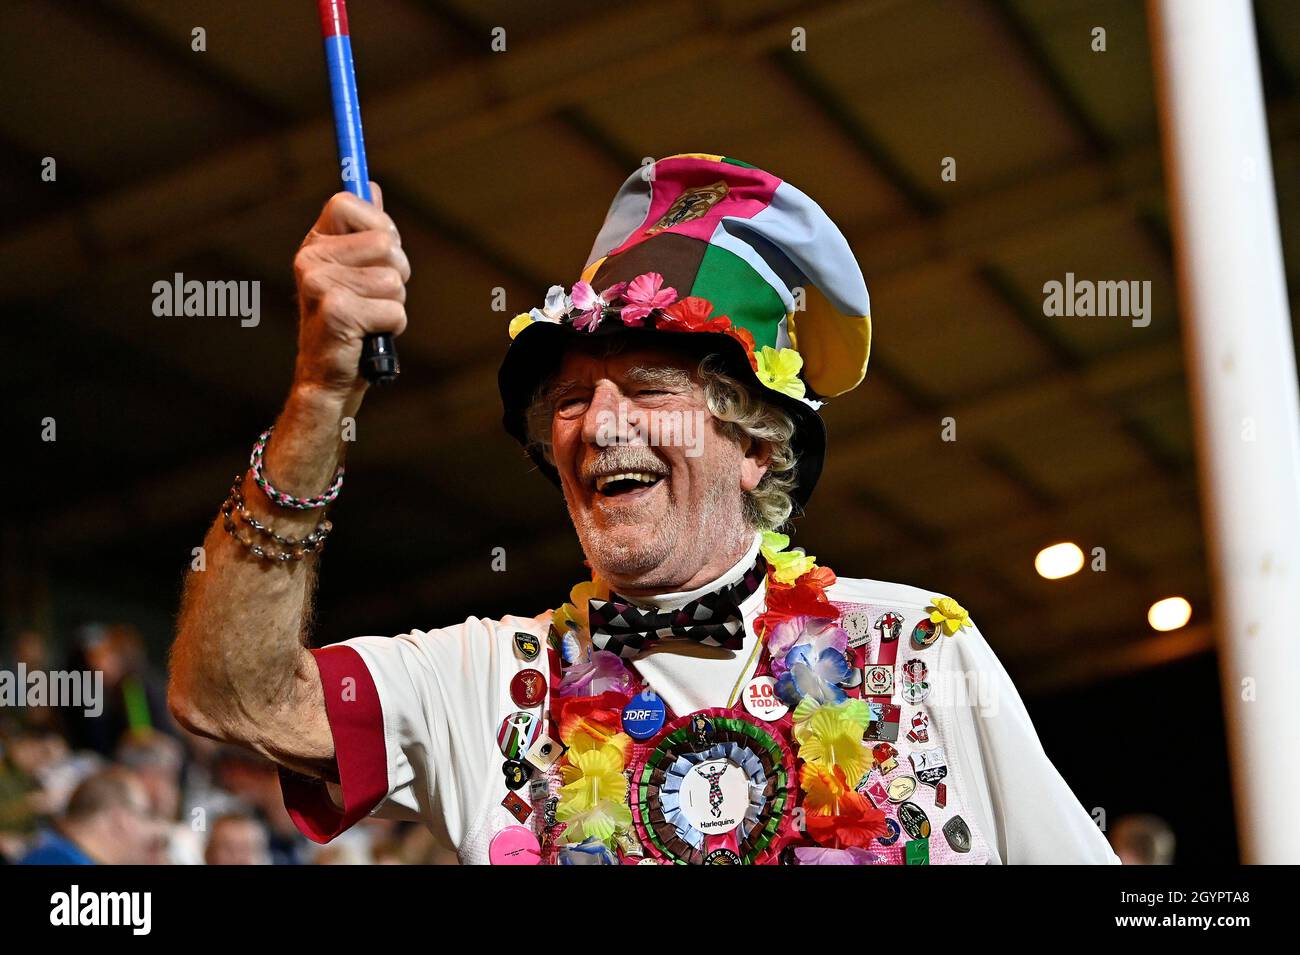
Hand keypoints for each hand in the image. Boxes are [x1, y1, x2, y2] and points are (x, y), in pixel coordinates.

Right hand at [292, 182, 410, 400]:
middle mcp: (310, 259)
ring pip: (393, 280)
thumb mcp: (355, 270)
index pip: (348, 202)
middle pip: (384, 242)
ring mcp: (319, 285)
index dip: (378, 225)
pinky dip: (393, 326)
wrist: (328, 376)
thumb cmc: (349, 321)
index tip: (381, 251)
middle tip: (377, 295)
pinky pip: (394, 310)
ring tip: (371, 317)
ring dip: (394, 303)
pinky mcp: (336, 312)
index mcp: (315, 244)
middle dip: (396, 272)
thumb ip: (363, 229)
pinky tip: (370, 334)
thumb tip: (371, 188)